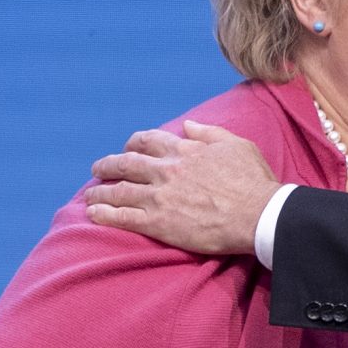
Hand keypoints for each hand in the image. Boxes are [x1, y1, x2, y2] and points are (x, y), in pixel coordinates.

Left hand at [84, 122, 278, 257]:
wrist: (258, 214)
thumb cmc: (254, 182)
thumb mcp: (237, 145)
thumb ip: (210, 133)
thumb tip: (189, 125)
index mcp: (184, 150)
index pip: (148, 141)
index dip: (134, 144)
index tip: (129, 148)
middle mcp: (166, 170)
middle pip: (126, 164)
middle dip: (108, 165)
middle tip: (97, 169)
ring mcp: (159, 197)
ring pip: (118, 190)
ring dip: (100, 191)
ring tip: (89, 194)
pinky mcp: (158, 222)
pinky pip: (123, 217)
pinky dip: (104, 214)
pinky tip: (91, 214)